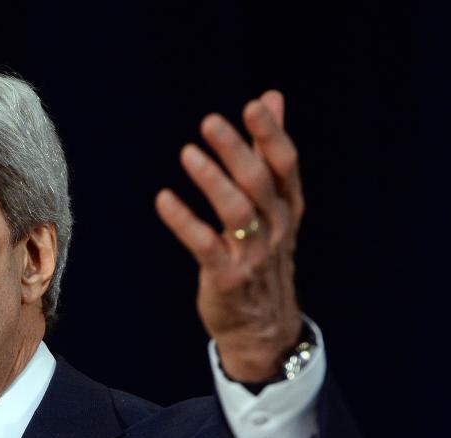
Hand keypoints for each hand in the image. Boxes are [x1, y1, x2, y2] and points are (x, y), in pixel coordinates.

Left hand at [154, 90, 303, 382]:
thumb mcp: (274, 204)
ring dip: (212, 181)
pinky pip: (206, 246)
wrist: (263, 327)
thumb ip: (269, 151)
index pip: (286, 165)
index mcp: (287, 207)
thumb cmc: (262, 255)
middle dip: (236, 150)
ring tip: (188, 153)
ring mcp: (253, 255)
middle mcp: (275, 228)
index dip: (272, 134)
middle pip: (259, 182)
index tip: (253, 105)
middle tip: (210, 122)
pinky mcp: (227, 278)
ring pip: (236, 212)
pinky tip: (163, 199)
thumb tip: (272, 97)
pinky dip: (184, 221)